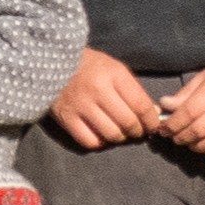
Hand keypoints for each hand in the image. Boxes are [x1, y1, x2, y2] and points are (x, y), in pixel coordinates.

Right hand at [47, 48, 166, 148]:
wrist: (51, 61)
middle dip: (138, 131)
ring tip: (121, 133)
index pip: (141, 105)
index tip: (153, 125)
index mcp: (113, 74)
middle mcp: (97, 90)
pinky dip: (100, 143)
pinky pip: (90, 141)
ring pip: (111, 134)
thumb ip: (132, 90)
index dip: (151, 120)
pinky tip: (102, 136)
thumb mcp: (114, 68)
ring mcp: (80, 105)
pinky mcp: (66, 118)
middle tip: (138, 132)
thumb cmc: (88, 65)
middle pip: (128, 122)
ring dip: (120, 138)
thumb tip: (152, 114)